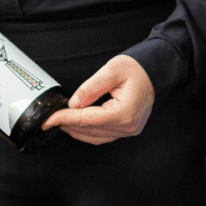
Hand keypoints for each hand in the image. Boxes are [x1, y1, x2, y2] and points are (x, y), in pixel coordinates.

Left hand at [40, 55, 154, 145]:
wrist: (156, 71)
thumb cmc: (138, 68)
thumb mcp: (112, 70)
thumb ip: (91, 88)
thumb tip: (73, 104)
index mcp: (124, 112)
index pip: (87, 120)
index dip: (65, 119)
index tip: (49, 119)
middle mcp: (128, 126)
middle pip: (90, 131)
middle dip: (68, 125)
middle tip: (50, 118)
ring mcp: (129, 130)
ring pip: (96, 137)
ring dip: (76, 130)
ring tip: (61, 120)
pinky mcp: (128, 129)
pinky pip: (104, 136)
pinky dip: (88, 131)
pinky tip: (77, 124)